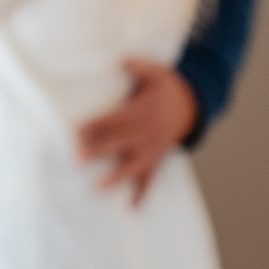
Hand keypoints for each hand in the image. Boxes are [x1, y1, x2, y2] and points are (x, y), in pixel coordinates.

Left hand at [77, 60, 198, 205]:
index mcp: (141, 113)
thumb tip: (125, 61)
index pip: (115, 119)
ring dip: (117, 176)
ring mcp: (152, 149)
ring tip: (99, 187)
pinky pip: (151, 178)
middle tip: (77, 158)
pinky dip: (143, 193)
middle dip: (98, 150)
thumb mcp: (157, 73)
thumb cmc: (167, 88)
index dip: (96, 124)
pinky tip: (133, 208)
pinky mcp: (157, 158)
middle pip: (119, 142)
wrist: (192, 107)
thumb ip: (140, 67)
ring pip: (133, 165)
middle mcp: (146, 133)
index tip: (77, 131)